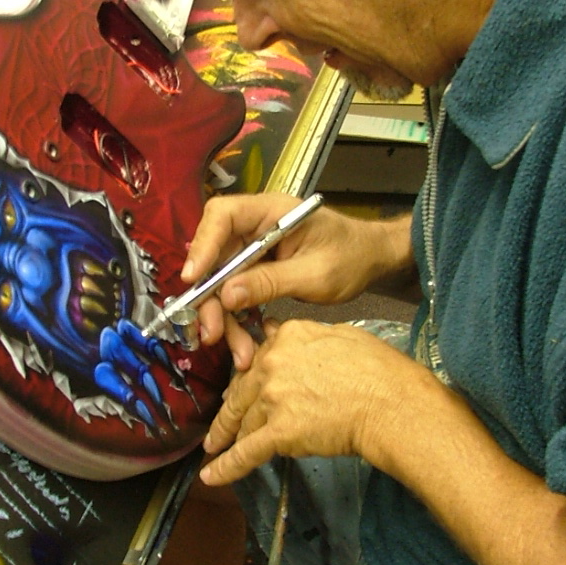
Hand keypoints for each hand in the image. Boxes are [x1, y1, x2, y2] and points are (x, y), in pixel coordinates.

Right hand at [182, 193, 412, 367]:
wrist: (373, 260)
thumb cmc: (352, 257)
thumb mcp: (315, 274)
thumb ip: (271, 282)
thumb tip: (227, 295)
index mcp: (271, 211)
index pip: (222, 215)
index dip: (203, 245)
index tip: (193, 279)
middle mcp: (256, 226)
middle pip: (216, 256)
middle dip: (211, 298)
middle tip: (211, 333)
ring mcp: (255, 247)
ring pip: (222, 281)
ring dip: (224, 318)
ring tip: (239, 353)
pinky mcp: (257, 268)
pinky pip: (236, 293)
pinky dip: (238, 320)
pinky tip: (244, 347)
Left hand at [199, 318, 413, 484]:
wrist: (390, 404)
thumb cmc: (379, 371)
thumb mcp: (343, 336)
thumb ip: (309, 337)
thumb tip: (290, 335)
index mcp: (287, 338)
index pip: (258, 360)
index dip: (249, 378)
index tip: (241, 389)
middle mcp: (273, 363)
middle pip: (241, 390)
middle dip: (230, 411)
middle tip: (220, 426)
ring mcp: (273, 398)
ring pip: (243, 421)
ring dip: (229, 438)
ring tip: (217, 450)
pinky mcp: (279, 431)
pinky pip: (246, 452)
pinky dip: (226, 467)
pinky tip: (212, 476)